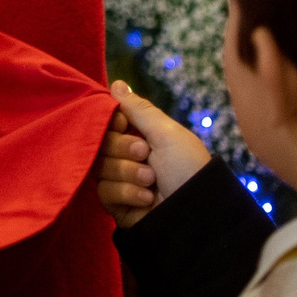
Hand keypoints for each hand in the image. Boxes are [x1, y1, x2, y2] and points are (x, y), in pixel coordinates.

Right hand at [96, 81, 214, 228]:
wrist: (197, 213)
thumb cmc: (187, 167)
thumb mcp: (166, 133)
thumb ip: (138, 109)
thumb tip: (116, 82)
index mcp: (141, 136)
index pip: (108, 122)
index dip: (113, 123)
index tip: (124, 124)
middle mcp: (128, 157)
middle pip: (101, 144)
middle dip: (123, 149)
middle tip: (146, 154)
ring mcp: (122, 182)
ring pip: (100, 168)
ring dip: (128, 173)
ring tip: (152, 181)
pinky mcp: (117, 205)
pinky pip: (104, 192)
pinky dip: (127, 193)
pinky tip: (147, 198)